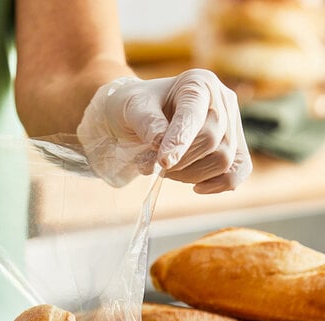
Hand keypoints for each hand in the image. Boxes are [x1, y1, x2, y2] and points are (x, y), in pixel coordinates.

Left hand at [76, 69, 252, 192]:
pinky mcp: (236, 145)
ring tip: (167, 170)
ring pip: (224, 160)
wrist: (146, 113)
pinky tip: (197, 187)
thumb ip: (145, 122)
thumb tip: (159, 141)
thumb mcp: (132, 108)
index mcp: (196, 83)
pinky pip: (239, 170)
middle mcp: (221, 99)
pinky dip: (219, 184)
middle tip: (154, 165)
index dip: (179, 141)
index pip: (194, 115)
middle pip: (212, 141)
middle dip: (180, 162)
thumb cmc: (139, 108)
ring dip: (191, 175)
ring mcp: (232, 123)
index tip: (163, 162)